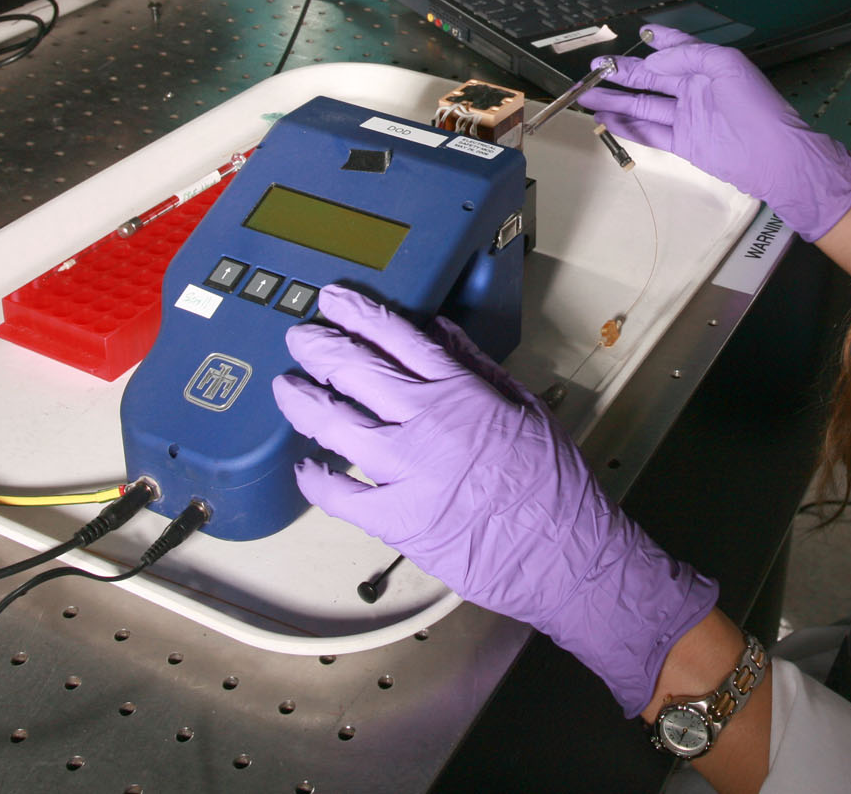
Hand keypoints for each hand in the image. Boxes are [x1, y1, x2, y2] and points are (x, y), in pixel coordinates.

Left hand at [271, 285, 717, 717]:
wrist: (563, 550)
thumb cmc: (553, 482)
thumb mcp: (524, 405)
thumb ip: (476, 366)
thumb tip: (438, 332)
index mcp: (461, 390)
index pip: (396, 336)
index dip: (358, 312)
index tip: (334, 299)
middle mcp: (426, 423)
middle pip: (354, 370)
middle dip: (319, 347)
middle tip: (300, 337)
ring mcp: (406, 471)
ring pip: (334, 424)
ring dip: (303, 401)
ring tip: (288, 388)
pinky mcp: (397, 518)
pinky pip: (339, 495)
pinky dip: (315, 480)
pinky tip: (305, 468)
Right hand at [577, 24, 850, 239]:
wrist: (773, 155)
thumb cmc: (753, 105)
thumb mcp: (726, 65)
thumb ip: (688, 56)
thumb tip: (653, 59)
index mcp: (708, 66)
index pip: (678, 47)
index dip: (659, 39)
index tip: (639, 32)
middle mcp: (695, 89)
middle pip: (652, 78)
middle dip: (623, 72)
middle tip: (593, 68)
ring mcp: (688, 118)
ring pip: (646, 106)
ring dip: (617, 101)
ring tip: (587, 96)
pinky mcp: (685, 144)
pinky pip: (652, 133)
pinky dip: (629, 127)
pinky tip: (608, 121)